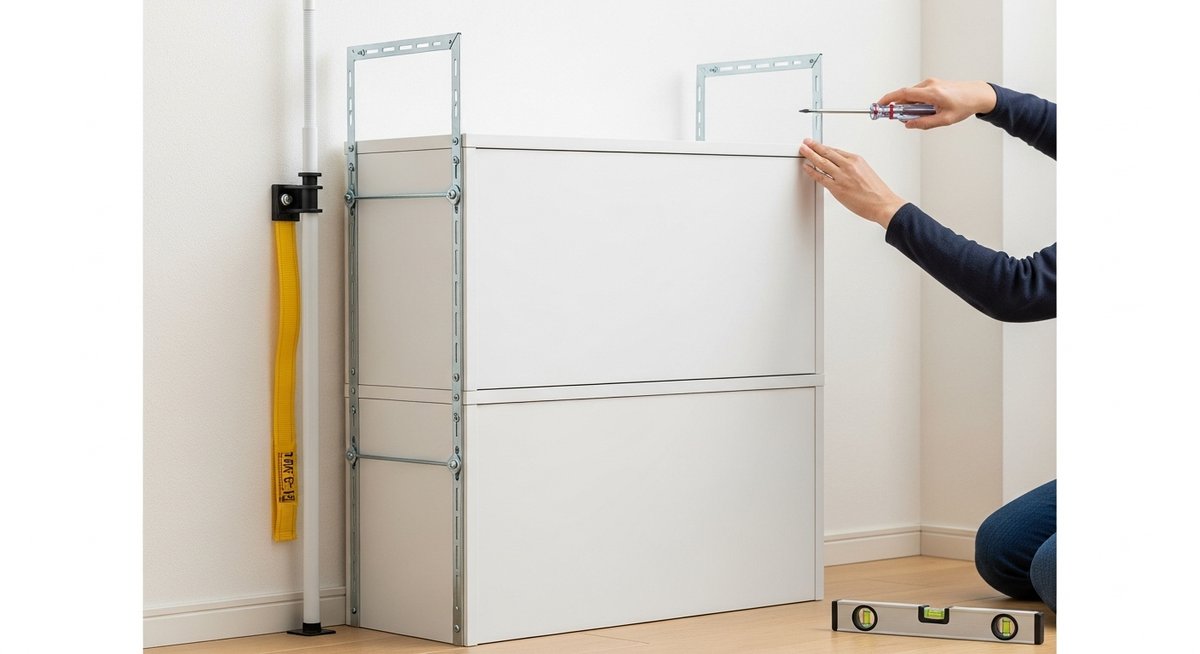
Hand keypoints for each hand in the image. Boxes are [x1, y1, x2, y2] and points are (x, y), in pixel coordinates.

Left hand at [799, 139, 905, 228]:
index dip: (824, 147)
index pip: (836, 151)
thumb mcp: (866, 172)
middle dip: (814, 146)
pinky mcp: (837, 188)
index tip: (818, 144)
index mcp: (857, 160)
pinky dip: (811, 171)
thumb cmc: (877, 192)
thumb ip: (852, 169)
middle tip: (806, 142)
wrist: (883, 203)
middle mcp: (848, 166)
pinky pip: (820, 177)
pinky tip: (806, 167)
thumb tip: (841, 169)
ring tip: (803, 150)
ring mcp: (842, 176)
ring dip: (810, 155)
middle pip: (827, 153)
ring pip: (821, 162)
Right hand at [877, 78, 996, 129]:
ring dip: (911, 106)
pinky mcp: (932, 84)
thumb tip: (908, 125)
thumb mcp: (945, 120)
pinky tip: (926, 110)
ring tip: (923, 115)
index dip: (889, 99)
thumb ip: (924, 123)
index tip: (880, 104)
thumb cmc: (964, 105)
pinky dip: (917, 102)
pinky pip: (918, 93)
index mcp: (932, 93)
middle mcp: (929, 85)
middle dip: (900, 108)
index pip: (904, 94)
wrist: (977, 94)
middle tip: (902, 119)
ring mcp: (931, 83)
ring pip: (912, 96)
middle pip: (906, 96)